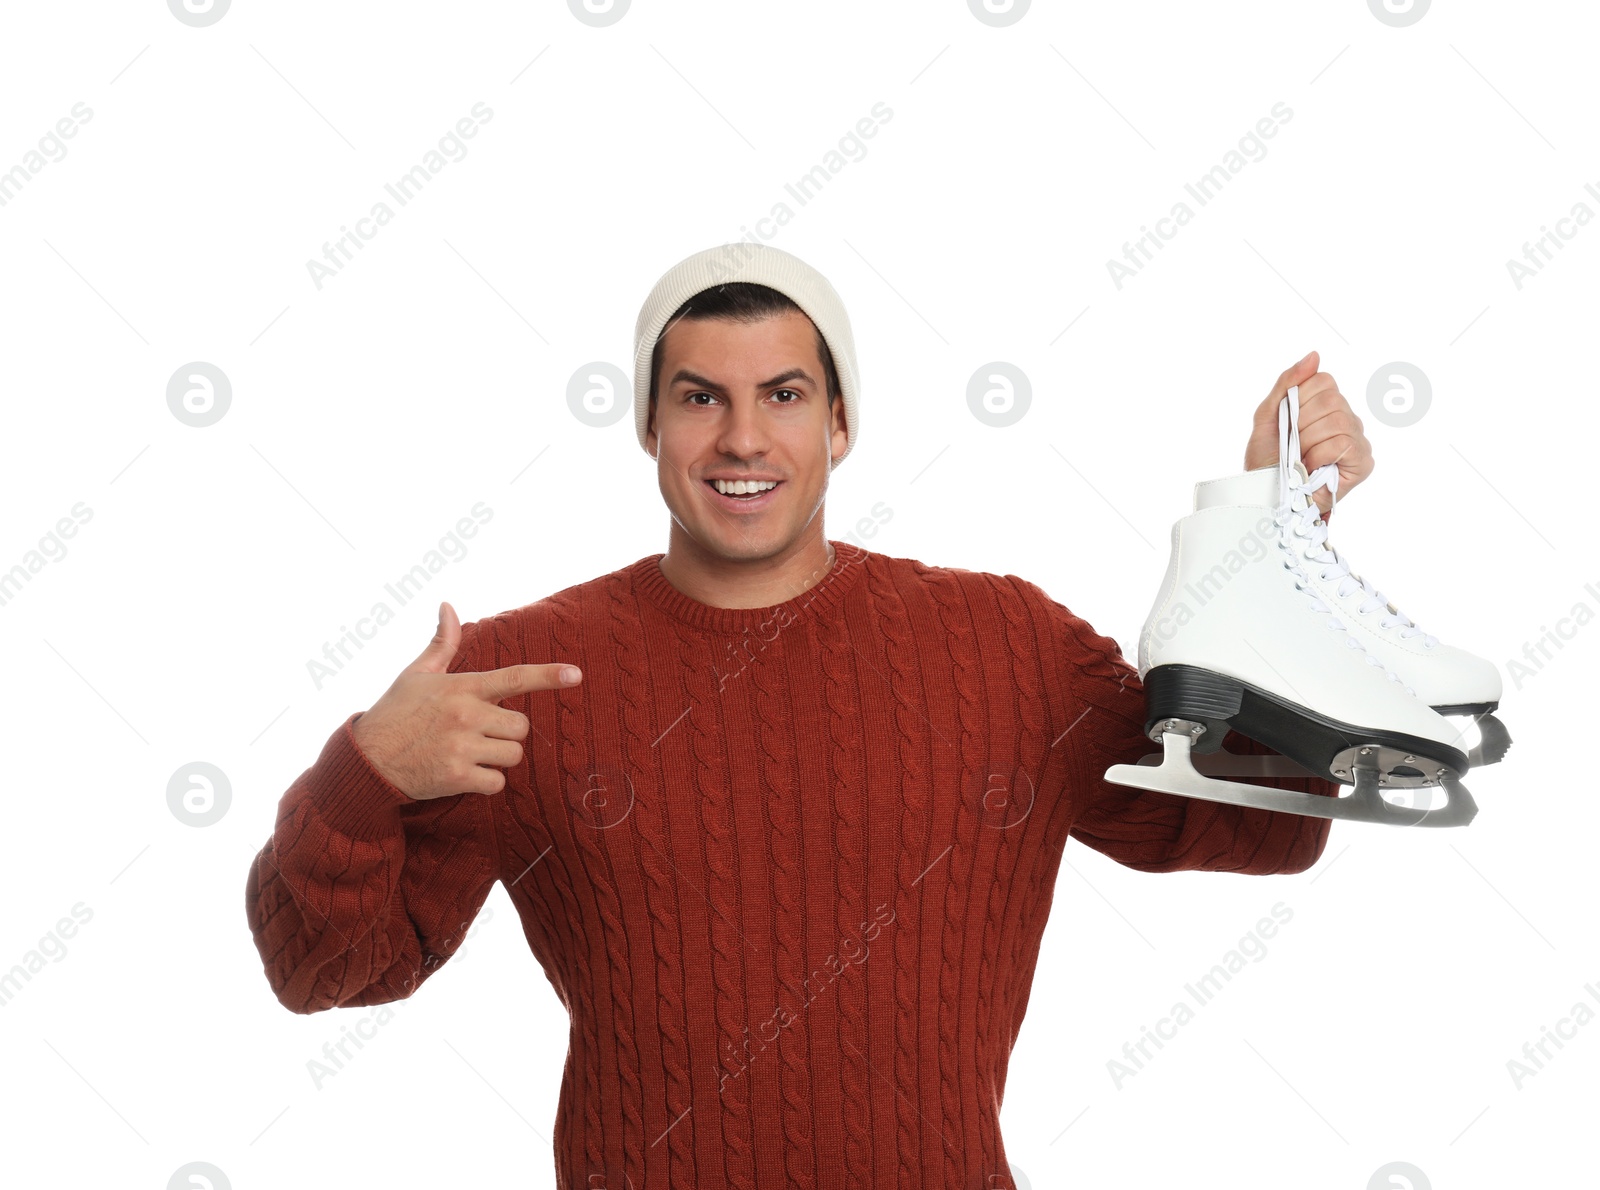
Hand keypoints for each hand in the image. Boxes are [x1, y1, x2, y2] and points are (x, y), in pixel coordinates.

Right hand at [350, 602, 581, 800]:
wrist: (366, 761)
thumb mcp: (416, 674)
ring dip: (498, 758)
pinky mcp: (457, 778)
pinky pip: (497, 783)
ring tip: (468, 753)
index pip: (514, 678)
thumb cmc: (395, 713)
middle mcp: (465, 716)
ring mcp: (462, 748)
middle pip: (522, 726)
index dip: (549, 675)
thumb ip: (442, 643)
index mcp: (461, 687)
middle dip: (508, 732)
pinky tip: (463, 773)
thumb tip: (448, 605)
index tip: (576, 675)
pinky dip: (486, 782)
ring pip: (513, 755)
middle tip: (479, 733)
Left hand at [1243, 351, 1373, 515]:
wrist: (1265, 495)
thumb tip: (1314, 355)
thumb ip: (1288, 382)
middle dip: (1301, 425)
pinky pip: (1343, 443)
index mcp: (1326, 405)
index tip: (1288, 423)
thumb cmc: (1266, 459)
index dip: (1299, 402)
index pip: (1323, 380)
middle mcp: (1347, 418)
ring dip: (1308, 443)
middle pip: (1330, 400)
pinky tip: (1312, 468)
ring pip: (1337, 421)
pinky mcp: (1363, 462)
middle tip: (1293, 446)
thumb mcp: (1268, 415)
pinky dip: (1318, 456)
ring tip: (1301, 459)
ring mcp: (1358, 440)